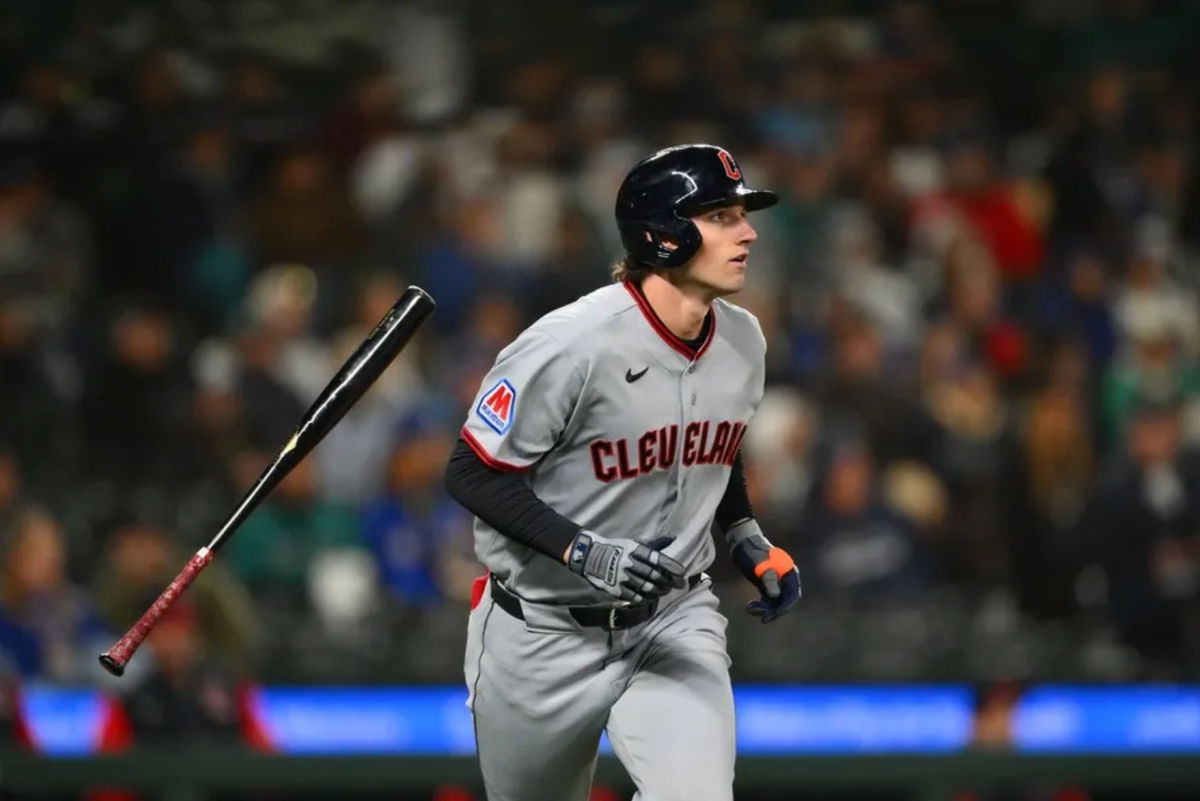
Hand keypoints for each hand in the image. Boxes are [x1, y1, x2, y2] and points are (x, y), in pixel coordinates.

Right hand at [565, 531, 686, 602]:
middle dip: (669, 581)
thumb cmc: (616, 548)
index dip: (671, 567)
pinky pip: (635, 597)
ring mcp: (622, 577)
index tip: (682, 573)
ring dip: (659, 590)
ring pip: (646, 587)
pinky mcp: (615, 589)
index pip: (657, 559)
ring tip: (665, 591)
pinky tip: (651, 598)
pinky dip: (646, 598)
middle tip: (678, 585)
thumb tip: (673, 539)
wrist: (589, 555)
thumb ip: (653, 544)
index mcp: (634, 549)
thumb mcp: (633, 542)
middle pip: (654, 575)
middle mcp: (629, 562)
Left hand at [727, 519, 800, 623]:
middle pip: (784, 600)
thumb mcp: (760, 565)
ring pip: (774, 601)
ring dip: (765, 608)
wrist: (741, 540)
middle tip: (763, 618)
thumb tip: (775, 597)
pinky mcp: (765, 583)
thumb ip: (769, 580)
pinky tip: (750, 607)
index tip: (776, 614)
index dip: (786, 606)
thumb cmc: (752, 549)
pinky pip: (766, 598)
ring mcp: (775, 581)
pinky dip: (760, 604)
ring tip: (751, 610)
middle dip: (774, 610)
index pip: (793, 594)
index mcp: (788, 571)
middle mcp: (784, 577)